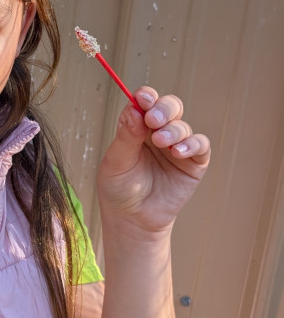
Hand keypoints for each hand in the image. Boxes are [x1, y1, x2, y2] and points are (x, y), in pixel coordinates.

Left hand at [97, 87, 210, 236]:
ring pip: (183, 126)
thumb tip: (133, 109)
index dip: (146, 97)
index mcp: (137, 127)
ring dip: (174, 130)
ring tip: (162, 142)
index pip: (144, 104)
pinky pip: (200, 145)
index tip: (143, 98)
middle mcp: (158, 132)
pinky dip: (192, 144)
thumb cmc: (119, 189)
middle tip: (154, 119)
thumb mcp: (116, 162)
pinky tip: (179, 151)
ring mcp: (177, 146)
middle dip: (163, 109)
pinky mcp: (193, 162)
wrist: (133, 220)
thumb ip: (126, 136)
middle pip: (169, 108)